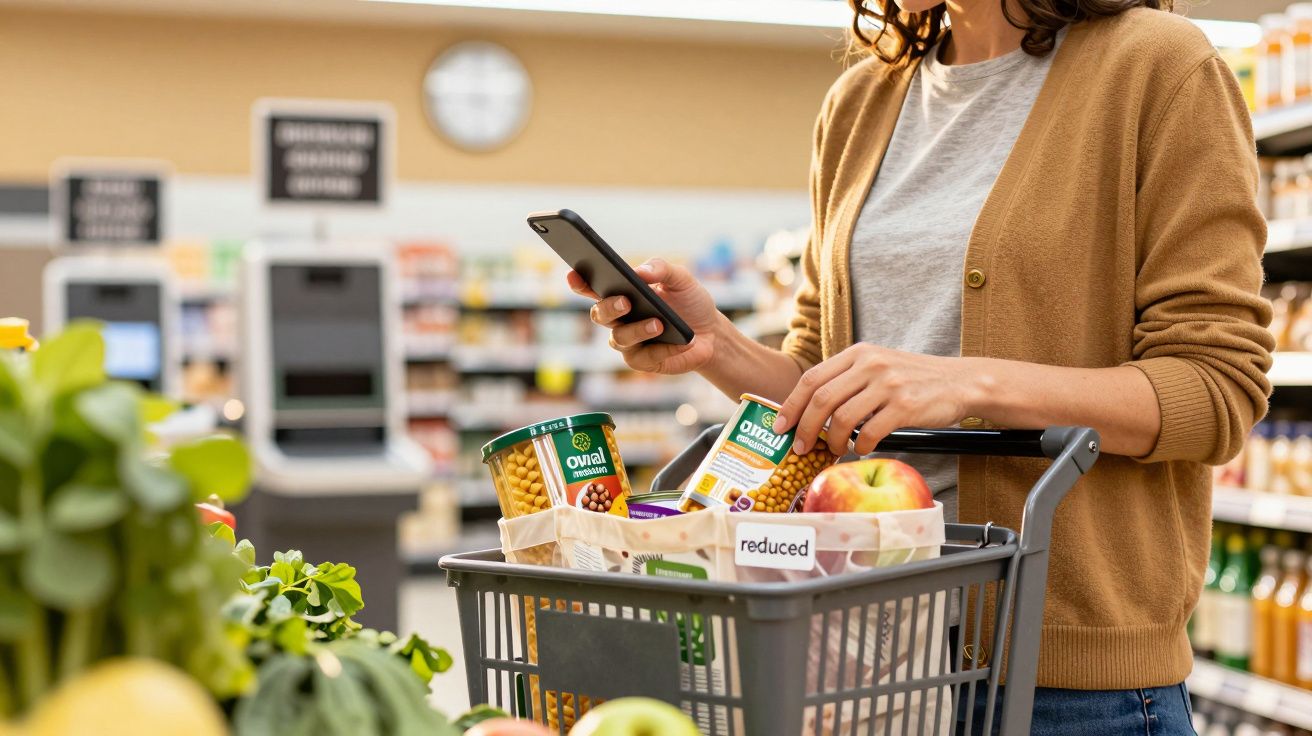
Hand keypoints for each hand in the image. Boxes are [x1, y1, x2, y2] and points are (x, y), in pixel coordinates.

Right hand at [568, 258, 721, 374]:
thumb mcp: (681, 279)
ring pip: (618, 338)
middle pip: (599, 314)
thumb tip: (641, 271)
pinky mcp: (642, 361)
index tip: (573, 274)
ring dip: (637, 330)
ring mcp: (628, 341)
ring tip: (658, 324)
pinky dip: (662, 349)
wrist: (711, 332)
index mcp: (622, 293)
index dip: (579, 282)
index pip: (593, 287)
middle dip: (609, 308)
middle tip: (626, 302)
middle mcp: (619, 318)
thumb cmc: (689, 302)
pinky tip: (680, 343)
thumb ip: (661, 269)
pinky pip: (643, 357)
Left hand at [772, 343, 982, 455]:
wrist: (960, 382)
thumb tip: (810, 411)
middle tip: (800, 447)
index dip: (791, 405)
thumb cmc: (914, 380)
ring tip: (835, 451)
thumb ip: (848, 380)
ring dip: (833, 441)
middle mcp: (870, 365)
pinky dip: (860, 446)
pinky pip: (871, 432)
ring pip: (842, 418)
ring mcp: (888, 384)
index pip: (812, 378)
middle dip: (805, 428)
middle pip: (821, 399)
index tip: (780, 426)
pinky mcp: (905, 405)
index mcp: (858, 354)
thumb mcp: (878, 366)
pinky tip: (861, 449)